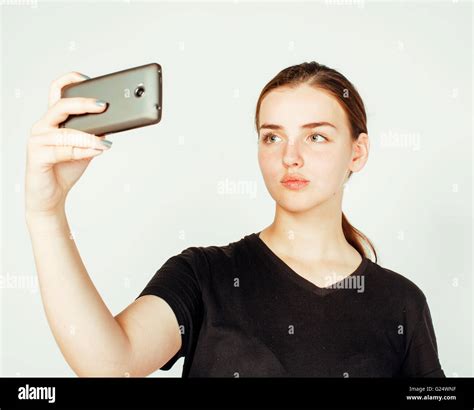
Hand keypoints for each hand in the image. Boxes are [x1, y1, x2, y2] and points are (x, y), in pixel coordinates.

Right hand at [25, 71, 111, 215]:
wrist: (51, 195)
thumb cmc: (65, 168)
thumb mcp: (86, 148)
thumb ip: (94, 134)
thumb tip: (112, 122)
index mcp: (53, 120)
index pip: (56, 92)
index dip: (69, 81)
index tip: (88, 78)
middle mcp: (43, 126)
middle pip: (61, 106)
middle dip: (84, 104)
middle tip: (103, 106)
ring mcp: (38, 140)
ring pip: (66, 132)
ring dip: (89, 137)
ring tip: (105, 142)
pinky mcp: (37, 156)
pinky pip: (63, 150)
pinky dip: (83, 151)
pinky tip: (97, 151)